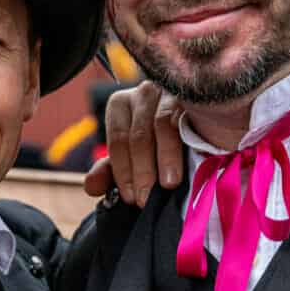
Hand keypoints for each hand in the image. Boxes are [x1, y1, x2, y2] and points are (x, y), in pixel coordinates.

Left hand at [83, 81, 184, 204]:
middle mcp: (143, 93)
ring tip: (168, 185)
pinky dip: (188, 140)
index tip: (130, 197)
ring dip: (165, 158)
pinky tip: (192, 159)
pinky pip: (189, 117)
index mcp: (121, 105)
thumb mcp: (130, 155)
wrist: (198, 121)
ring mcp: (170, 91)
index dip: (122, 171)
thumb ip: (110, 170)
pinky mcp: (195, 96)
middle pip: (139, 135)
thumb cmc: (158, 141)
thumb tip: (91, 187)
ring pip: (163, 125)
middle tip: (146, 199)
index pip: (118, 139)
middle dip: (142, 171)